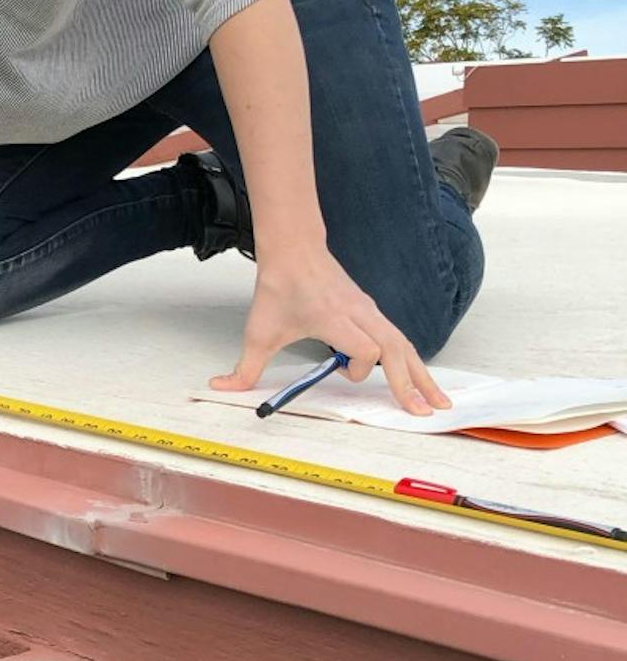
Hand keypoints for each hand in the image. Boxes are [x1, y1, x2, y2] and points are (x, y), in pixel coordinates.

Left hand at [209, 245, 452, 414]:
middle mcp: (359, 313)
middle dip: (410, 382)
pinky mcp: (372, 310)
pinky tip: (421, 379)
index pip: (364, 346)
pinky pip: (399, 338)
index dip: (357, 365)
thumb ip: (245, 366)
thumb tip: (220, 387)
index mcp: (334, 317)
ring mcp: (369, 310)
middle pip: (396, 349)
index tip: (340, 372)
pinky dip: (412, 360)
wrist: (294, 248)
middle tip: (423, 412)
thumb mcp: (258, 331)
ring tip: (439, 402)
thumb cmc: (279, 288)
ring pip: (404, 344)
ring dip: (422, 374)